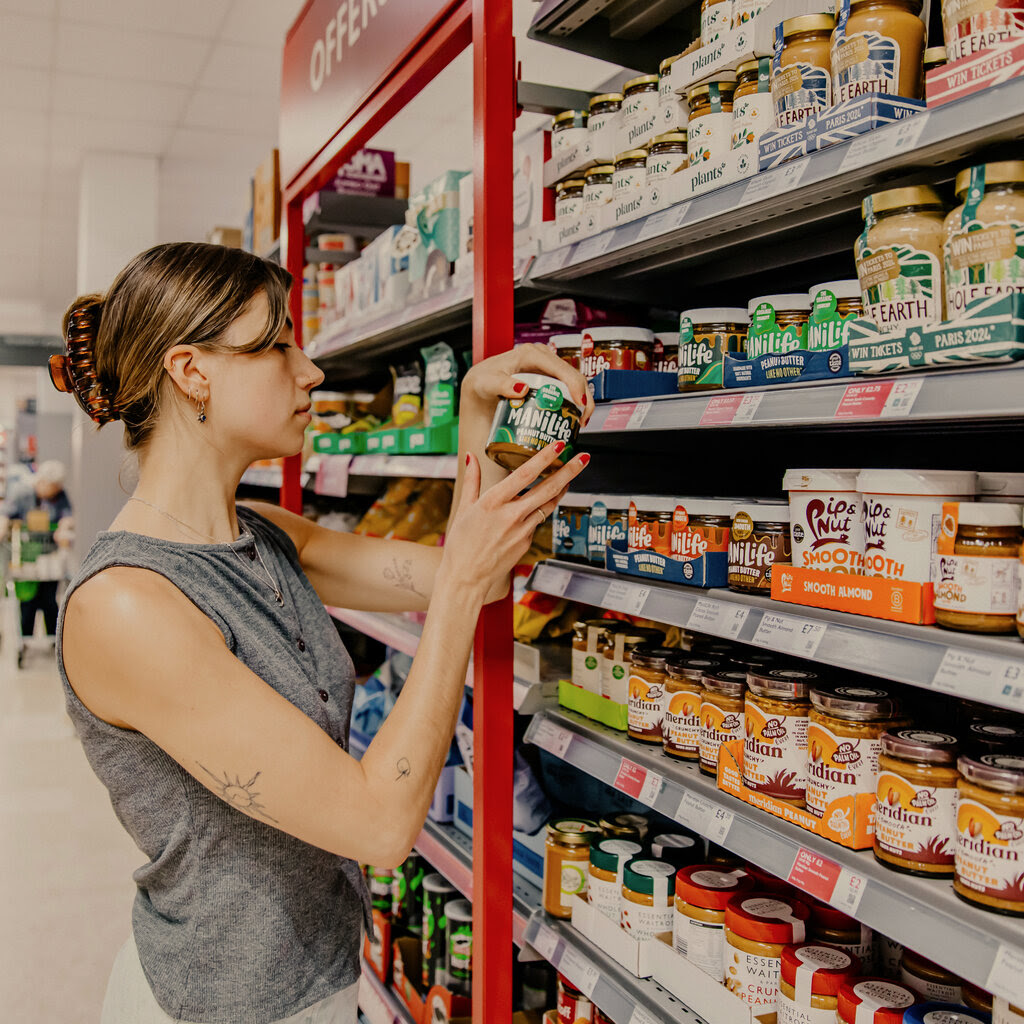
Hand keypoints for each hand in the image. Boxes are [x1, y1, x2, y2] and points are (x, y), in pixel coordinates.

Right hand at [439, 442, 589, 602]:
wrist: (466, 578)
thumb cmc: (461, 544)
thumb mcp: (464, 508)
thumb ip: (471, 480)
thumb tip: (471, 457)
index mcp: (493, 502)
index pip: (525, 475)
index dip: (544, 458)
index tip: (558, 445)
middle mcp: (511, 515)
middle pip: (548, 489)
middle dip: (569, 471)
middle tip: (584, 457)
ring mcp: (522, 530)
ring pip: (549, 505)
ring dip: (562, 488)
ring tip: (572, 475)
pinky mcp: (527, 543)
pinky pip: (538, 521)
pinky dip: (542, 509)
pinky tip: (543, 502)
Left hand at [462, 343, 594, 426]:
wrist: (480, 386)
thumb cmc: (482, 381)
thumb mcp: (487, 383)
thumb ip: (501, 384)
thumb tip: (522, 388)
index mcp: (531, 354)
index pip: (561, 369)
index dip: (575, 386)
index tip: (580, 405)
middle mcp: (542, 357)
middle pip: (573, 376)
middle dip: (583, 397)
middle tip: (582, 420)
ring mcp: (547, 367)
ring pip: (573, 382)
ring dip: (581, 401)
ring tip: (580, 421)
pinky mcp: (548, 378)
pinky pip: (567, 388)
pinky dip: (573, 402)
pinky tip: (572, 416)